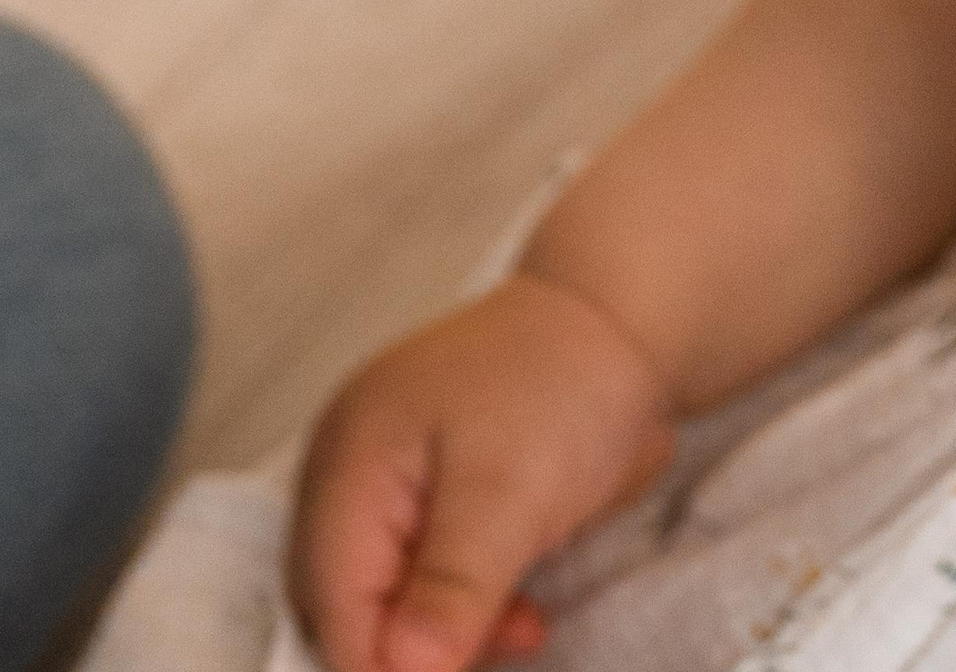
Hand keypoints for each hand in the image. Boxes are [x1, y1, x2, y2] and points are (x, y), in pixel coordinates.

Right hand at [288, 276, 672, 671]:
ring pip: (386, 604)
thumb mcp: (511, 492)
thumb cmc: (563, 387)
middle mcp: (348, 476)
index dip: (380, 670)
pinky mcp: (428, 497)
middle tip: (499, 653)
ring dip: (448, 640)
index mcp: (350, 464)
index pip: (335, 606)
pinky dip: (466, 611)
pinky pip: (423, 579)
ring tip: (524, 632)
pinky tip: (522, 618)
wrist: (620, 319)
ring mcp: (386, 484)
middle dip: (414, 659)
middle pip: (348, 610)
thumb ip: (453, 588)